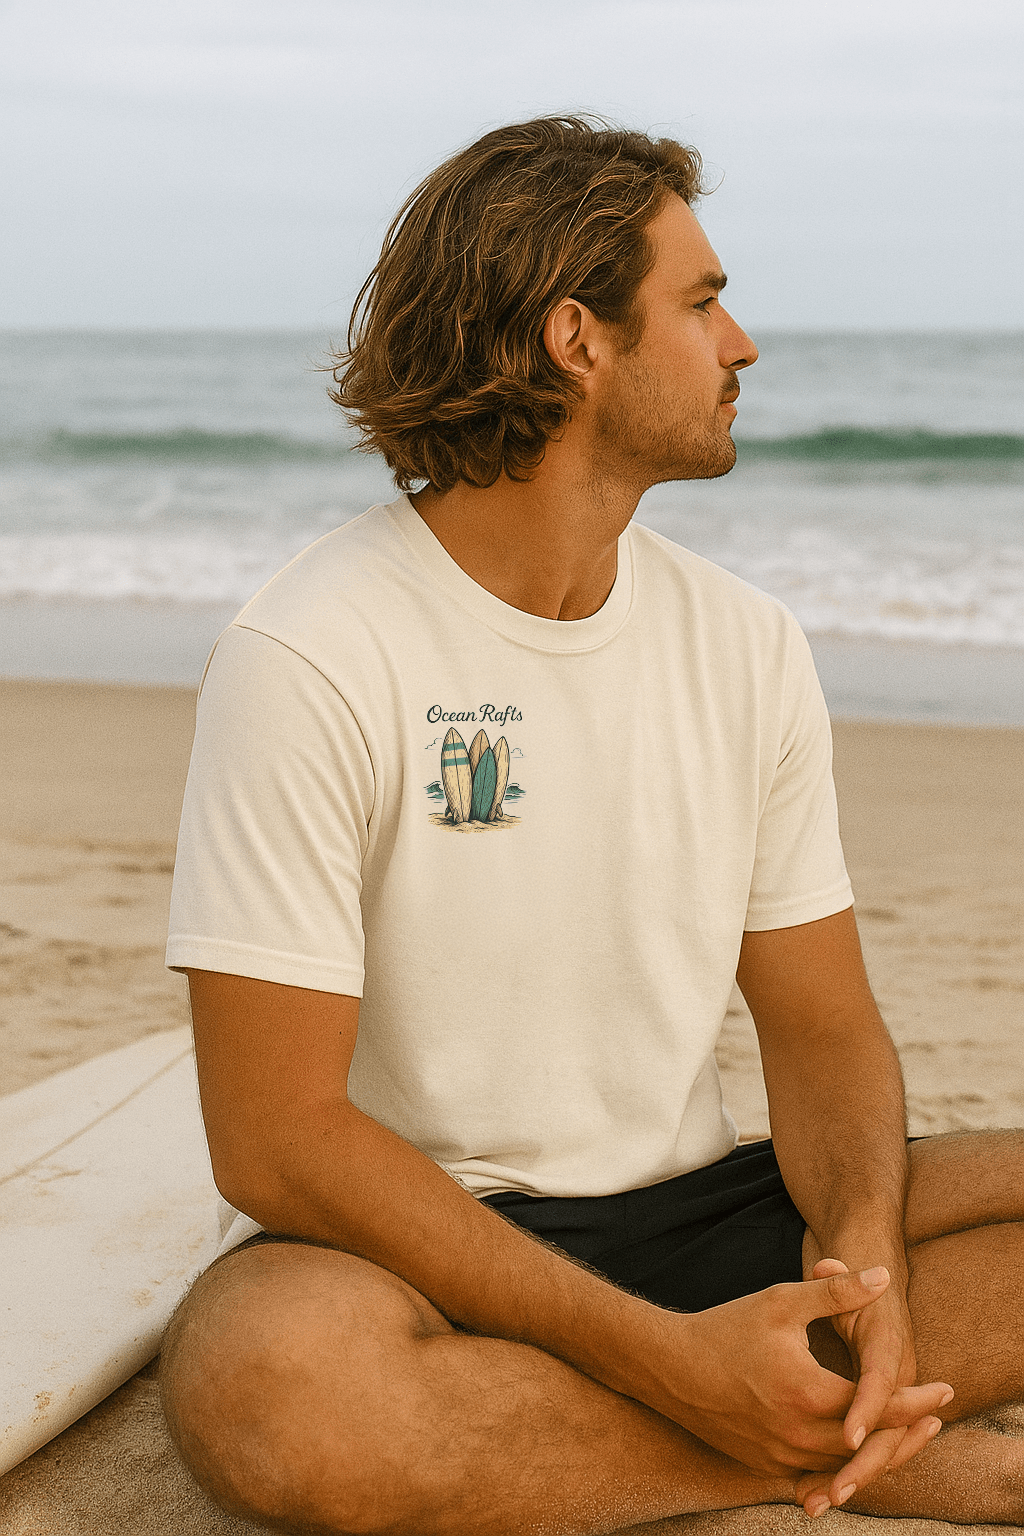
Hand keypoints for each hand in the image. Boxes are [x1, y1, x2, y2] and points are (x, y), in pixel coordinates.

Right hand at [652, 1266, 950, 1480]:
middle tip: (934, 1418)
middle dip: (907, 1432)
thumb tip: (883, 1277)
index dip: (916, 1400)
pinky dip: (841, 1467)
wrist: (670, 1366)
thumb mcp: (782, 1301)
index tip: (944, 1390)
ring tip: (902, 1435)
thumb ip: (836, 1292)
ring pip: (845, 1468)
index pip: (879, 1405)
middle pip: (870, 1446)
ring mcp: (780, 1458)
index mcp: (808, 1394)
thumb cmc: (726, 1327)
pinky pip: (815, 1476)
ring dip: (878, 1453)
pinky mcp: (765, 1467)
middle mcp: (797, 1436)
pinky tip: (853, 1453)